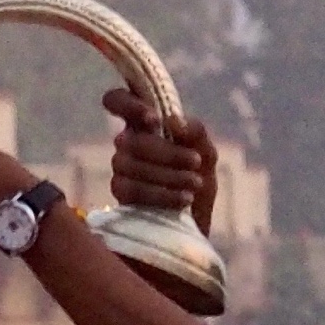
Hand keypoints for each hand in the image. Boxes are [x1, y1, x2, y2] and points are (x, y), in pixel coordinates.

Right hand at [104, 87, 216, 238]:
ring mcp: (120, 169)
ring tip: (195, 185)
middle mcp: (127, 143)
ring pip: (130, 165)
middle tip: (195, 163)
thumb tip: (173, 121)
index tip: (154, 121)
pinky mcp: (120, 196)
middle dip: (167, 152)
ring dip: (168, 175)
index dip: (128, 104)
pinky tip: (183, 199)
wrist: (195, 223)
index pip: (118, 100)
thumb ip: (196, 132)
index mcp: (145, 124)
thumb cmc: (197, 181)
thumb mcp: (206, 154)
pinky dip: (161, 194)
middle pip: (131, 140)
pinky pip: (132, 190)